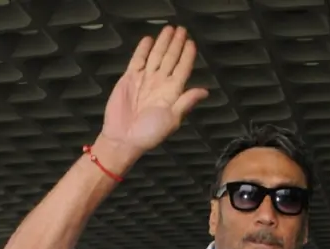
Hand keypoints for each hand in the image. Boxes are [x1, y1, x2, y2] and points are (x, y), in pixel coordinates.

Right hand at [97, 26, 208, 165]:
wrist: (124, 138)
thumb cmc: (149, 134)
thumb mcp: (172, 120)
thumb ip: (186, 103)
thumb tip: (205, 91)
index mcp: (172, 93)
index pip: (182, 69)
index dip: (187, 56)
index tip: (192, 43)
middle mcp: (160, 84)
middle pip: (171, 59)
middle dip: (176, 44)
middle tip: (182, 30)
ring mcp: (145, 80)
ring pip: (156, 56)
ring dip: (163, 43)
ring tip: (169, 29)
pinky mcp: (130, 78)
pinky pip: (138, 60)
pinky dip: (143, 50)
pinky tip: (149, 40)